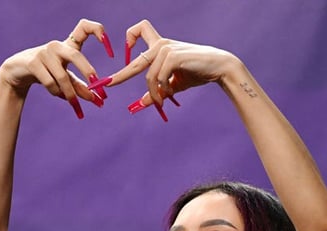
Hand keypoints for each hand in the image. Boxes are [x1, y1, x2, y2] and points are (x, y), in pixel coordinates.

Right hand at [0, 19, 113, 117]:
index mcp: (69, 45)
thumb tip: (99, 101)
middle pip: (76, 56)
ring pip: (62, 77)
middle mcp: (57, 45)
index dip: (98, 31)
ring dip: (70, 93)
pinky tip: (58, 94)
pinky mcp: (33, 62)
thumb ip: (82, 88)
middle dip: (87, 71)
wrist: (18, 73)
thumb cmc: (47, 73)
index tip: (109, 48)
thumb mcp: (66, 79)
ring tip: (74, 104)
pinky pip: (50, 83)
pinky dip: (56, 92)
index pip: (84, 27)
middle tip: (96, 85)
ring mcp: (44, 52)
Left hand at [108, 20, 241, 117]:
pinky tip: (169, 95)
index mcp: (160, 44)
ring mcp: (166, 49)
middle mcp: (161, 44)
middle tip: (108, 85)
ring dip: (154, 92)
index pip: (139, 30)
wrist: (218, 67)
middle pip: (135, 60)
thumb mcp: (173, 83)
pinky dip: (162, 90)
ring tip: (161, 103)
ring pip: (149, 76)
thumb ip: (157, 90)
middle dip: (121, 75)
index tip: (125, 54)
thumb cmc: (197, 72)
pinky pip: (159, 78)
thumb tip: (141, 103)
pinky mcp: (173, 56)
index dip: (129, 38)